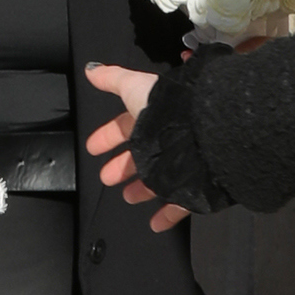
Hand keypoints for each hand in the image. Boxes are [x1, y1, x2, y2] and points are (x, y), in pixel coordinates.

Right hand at [84, 63, 189, 231]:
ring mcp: (183, 163)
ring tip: (128, 197)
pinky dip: (167, 215)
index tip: (93, 147)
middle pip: (142, 154)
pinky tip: (155, 223)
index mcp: (154, 117)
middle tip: (106, 176)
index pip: (127, 125)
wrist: (204, 132)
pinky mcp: (196, 185)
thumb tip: (91, 70)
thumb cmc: (168, 110)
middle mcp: (169, 139)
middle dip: (122, 166)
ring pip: (159, 179)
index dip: (108, 136)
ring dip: (141, 190)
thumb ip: (113, 79)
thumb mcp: (135, 88)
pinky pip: (181, 203)